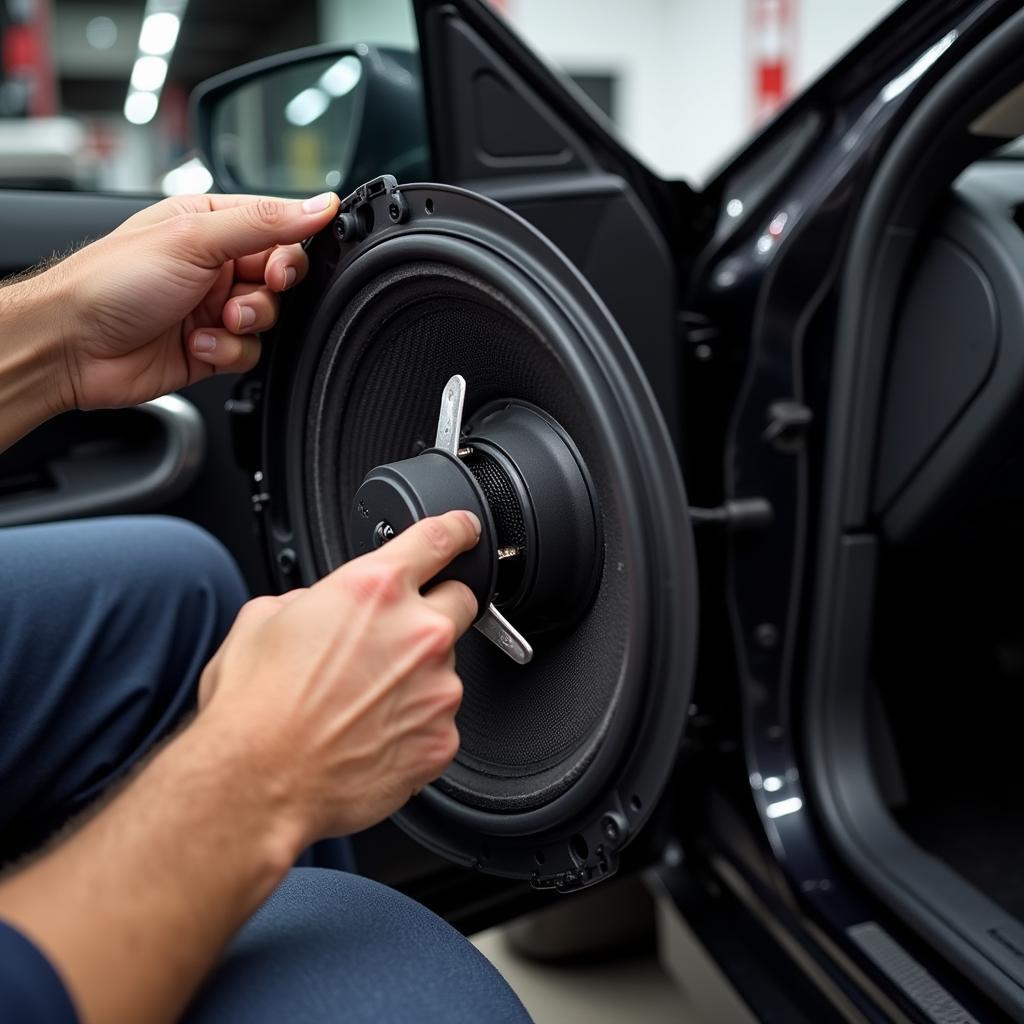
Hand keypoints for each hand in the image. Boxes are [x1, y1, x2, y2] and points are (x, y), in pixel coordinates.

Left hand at [53, 191, 339, 410]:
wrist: (71, 346)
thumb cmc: (111, 281)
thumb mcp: (194, 239)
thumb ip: (264, 223)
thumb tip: (319, 205)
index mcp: (210, 224)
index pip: (279, 229)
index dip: (290, 250)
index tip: (280, 268)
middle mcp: (215, 265)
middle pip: (280, 278)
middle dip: (267, 293)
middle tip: (246, 295)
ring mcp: (213, 308)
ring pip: (269, 319)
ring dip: (245, 325)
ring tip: (213, 321)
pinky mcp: (211, 348)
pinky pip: (249, 352)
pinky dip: (228, 351)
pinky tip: (196, 344)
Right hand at [196, 511, 480, 842]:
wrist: (259, 783)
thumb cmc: (255, 707)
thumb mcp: (264, 618)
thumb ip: (312, 598)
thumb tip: (321, 605)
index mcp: (375, 589)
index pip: (439, 539)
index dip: (457, 530)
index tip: (465, 531)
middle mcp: (417, 633)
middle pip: (460, 601)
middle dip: (436, 610)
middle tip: (393, 640)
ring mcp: (437, 688)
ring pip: (445, 668)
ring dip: (417, 677)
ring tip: (361, 703)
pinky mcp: (441, 739)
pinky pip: (438, 721)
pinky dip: (414, 725)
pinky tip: (370, 735)